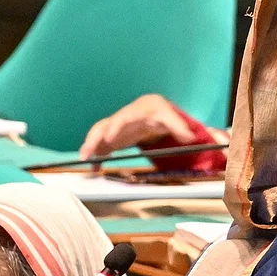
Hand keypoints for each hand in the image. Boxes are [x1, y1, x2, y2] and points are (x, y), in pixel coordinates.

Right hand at [79, 93, 204, 158]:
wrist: (153, 109)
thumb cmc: (161, 112)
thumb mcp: (172, 118)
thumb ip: (180, 127)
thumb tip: (191, 138)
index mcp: (135, 111)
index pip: (123, 118)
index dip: (115, 127)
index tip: (110, 139)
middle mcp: (122, 117)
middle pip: (104, 125)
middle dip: (94, 138)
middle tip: (87, 152)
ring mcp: (116, 127)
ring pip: (99, 134)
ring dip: (91, 146)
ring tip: (85, 160)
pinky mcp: (114, 137)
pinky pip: (102, 144)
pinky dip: (96, 154)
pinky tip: (94, 166)